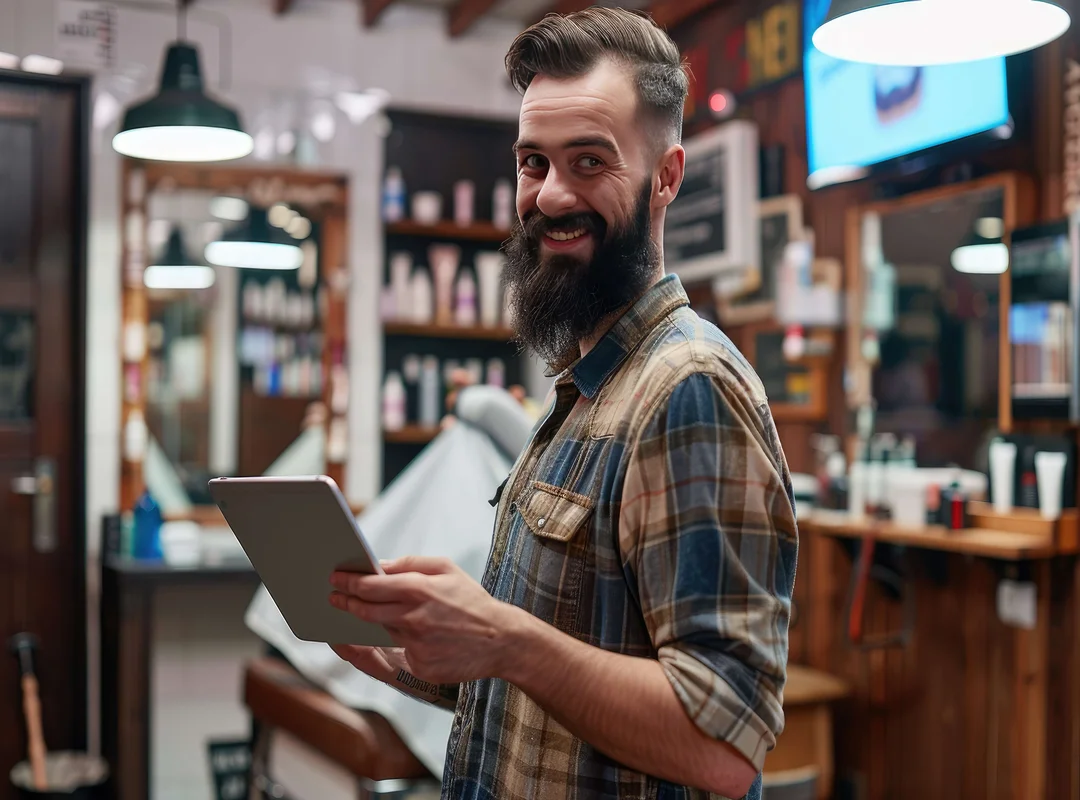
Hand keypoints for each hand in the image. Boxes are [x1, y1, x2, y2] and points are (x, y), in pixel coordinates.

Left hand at [329, 557, 521, 684]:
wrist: (500, 639)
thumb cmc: (471, 600)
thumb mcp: (446, 569)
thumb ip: (410, 563)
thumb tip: (380, 566)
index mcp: (419, 590)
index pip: (370, 586)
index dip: (348, 582)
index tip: (334, 579)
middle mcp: (413, 619)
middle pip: (366, 611)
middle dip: (346, 603)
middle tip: (334, 597)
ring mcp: (415, 645)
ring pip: (382, 630)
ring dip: (372, 621)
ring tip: (359, 610)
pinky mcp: (420, 666)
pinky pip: (400, 650)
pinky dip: (401, 641)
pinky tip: (408, 634)